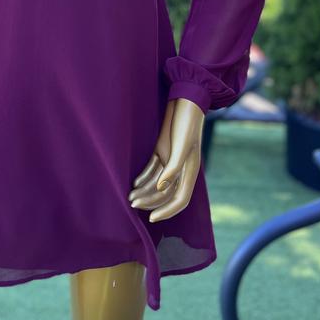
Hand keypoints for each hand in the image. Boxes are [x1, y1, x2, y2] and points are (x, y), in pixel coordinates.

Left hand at [128, 97, 204, 222]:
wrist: (185, 100)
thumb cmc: (186, 123)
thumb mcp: (182, 145)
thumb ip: (173, 167)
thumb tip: (161, 187)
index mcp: (190, 171)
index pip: (180, 200)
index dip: (166, 211)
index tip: (151, 218)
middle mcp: (181, 169)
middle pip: (165, 194)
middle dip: (150, 201)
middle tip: (132, 204)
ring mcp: (171, 160)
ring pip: (157, 183)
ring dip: (144, 191)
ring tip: (130, 197)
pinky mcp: (163, 150)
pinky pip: (153, 169)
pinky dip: (144, 177)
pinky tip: (134, 183)